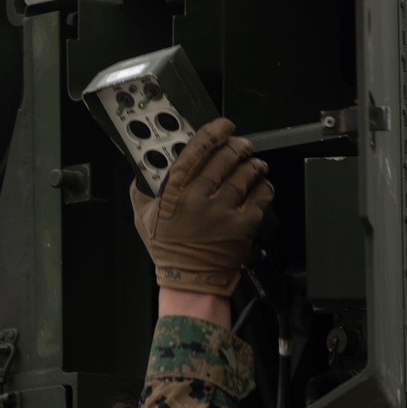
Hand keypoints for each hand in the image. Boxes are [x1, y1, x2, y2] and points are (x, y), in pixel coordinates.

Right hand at [130, 117, 273, 295]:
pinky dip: (263, 185)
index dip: (214, 131)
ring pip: (247, 173)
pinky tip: (259, 185)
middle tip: (240, 145)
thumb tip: (147, 164)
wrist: (191, 282)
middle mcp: (199, 199)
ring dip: (253, 164)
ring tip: (253, 164)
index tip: (223, 126)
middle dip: (238, 145)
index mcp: (174, 193)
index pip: (197, 149)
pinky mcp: (244, 225)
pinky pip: (262, 194)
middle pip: (226, 156)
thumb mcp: (143, 217)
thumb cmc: (169, 251)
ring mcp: (224, 212)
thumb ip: (143, 187)